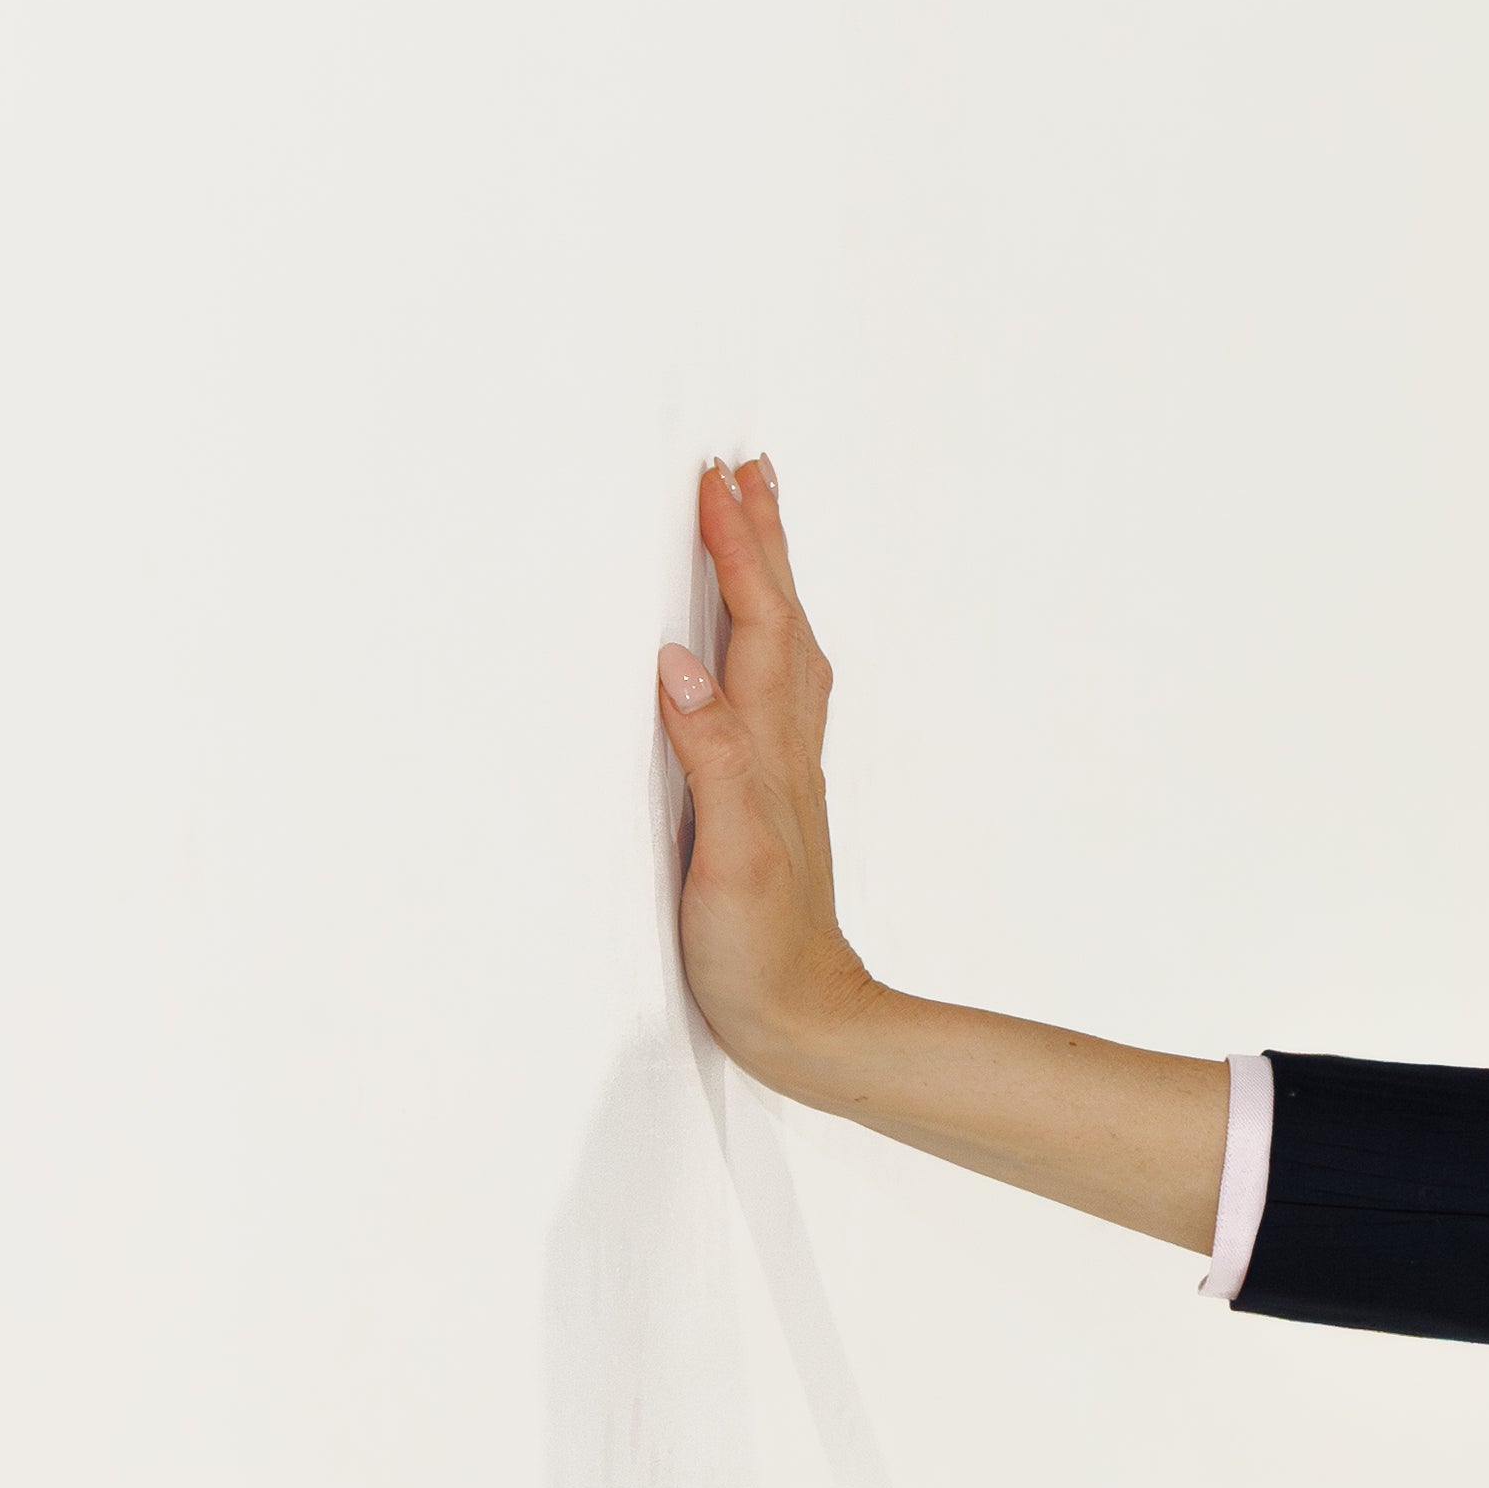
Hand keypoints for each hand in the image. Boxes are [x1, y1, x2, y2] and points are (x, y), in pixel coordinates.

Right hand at [655, 456, 879, 1088]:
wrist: (808, 1019)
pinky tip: (748, 646)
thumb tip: (679, 663)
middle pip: (780, 620)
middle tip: (746, 468)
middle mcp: (784, 747)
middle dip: (761, 542)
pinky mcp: (767, 799)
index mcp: (769, 748)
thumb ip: (710, 758)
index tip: (716, 482)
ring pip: (781, 649)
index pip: (757, 625)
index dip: (738, 552)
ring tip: (753, 523)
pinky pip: (769, 691)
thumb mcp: (728, 853)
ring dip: (766, 581)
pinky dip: (759, 641)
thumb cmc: (761, 947)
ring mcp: (781, 771)